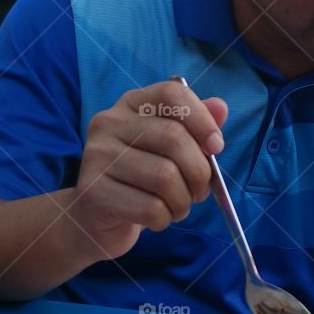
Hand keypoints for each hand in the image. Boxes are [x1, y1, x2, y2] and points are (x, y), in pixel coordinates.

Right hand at [66, 79, 228, 260]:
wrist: (96, 219)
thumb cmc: (141, 180)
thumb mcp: (170, 150)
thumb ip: (195, 127)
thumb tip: (220, 108)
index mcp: (131, 104)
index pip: (172, 94)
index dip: (202, 120)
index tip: (216, 147)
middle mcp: (108, 123)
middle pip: (173, 137)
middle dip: (199, 171)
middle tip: (199, 191)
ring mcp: (97, 156)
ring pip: (165, 177)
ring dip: (183, 201)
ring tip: (177, 207)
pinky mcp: (93, 191)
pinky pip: (150, 207)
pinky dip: (165, 219)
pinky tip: (157, 218)